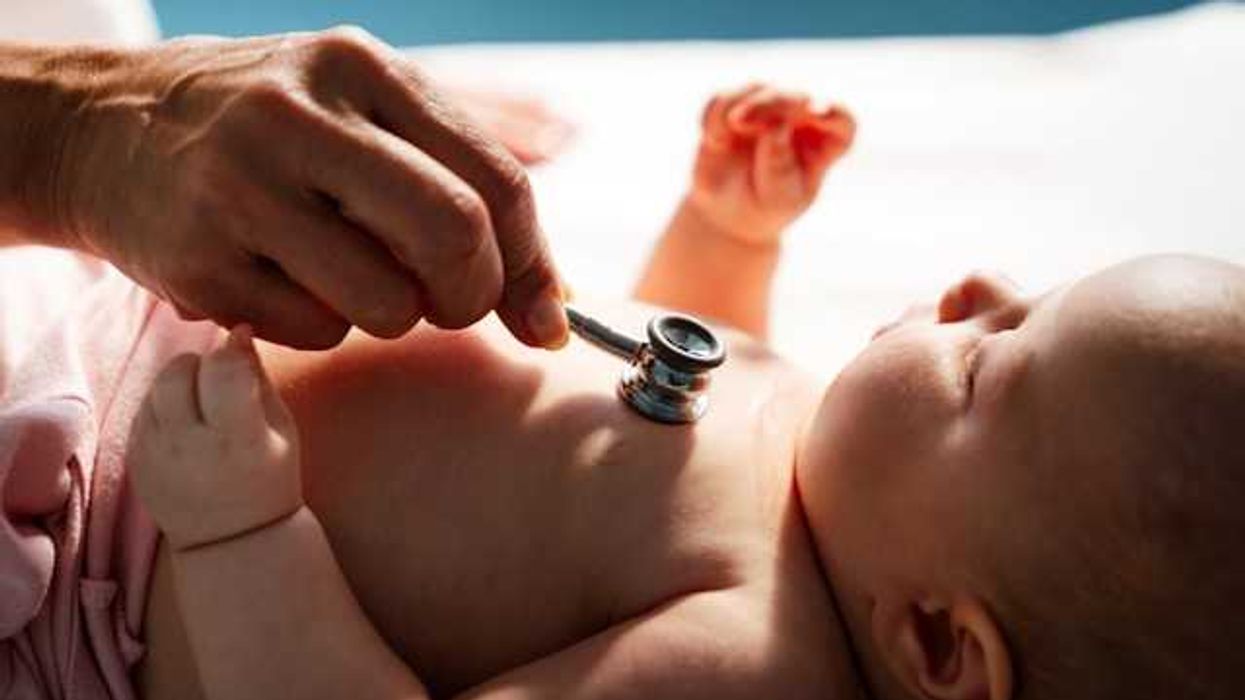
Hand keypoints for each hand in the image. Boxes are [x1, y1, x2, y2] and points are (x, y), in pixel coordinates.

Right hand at [61, 28, 567, 349]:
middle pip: (455, 234)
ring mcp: (240, 187)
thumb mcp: (363, 119)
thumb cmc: (271, 134)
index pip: (498, 181)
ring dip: (389, 316)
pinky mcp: (198, 260)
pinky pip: (316, 332)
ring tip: (344, 276)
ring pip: (388, 303)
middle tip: (445, 302)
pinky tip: (278, 281)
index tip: (535, 312)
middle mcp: (301, 116)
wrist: (102, 128)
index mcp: (361, 68)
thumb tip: (552, 314)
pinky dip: (320, 326)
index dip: (530, 263)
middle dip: (472, 294)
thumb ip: (463, 189)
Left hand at [128, 326, 301, 550]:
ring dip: (179, 383)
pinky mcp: (134, 461)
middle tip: (218, 379)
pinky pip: (143, 411)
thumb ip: (258, 378)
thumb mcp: (282, 429)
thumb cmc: (270, 479)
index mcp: (239, 439)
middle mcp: (191, 447)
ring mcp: (156, 456)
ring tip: (202, 405)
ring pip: (156, 388)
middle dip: (200, 363)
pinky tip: (186, 426)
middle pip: (179, 371)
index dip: (232, 349)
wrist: (233, 540)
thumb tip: (238, 332)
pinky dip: (163, 407)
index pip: (223, 367)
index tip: (241, 348)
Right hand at [688, 84, 855, 246]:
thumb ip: (779, 164)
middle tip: (740, 120)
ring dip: (738, 103)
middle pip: (796, 97)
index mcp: (826, 142)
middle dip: (770, 103)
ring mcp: (769, 108)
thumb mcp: (778, 196)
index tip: (817, 111)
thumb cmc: (764, 206)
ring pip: (758, 89)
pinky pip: (725, 97)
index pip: (842, 120)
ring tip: (721, 135)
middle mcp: (802, 118)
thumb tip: (775, 124)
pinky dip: (714, 114)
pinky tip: (714, 140)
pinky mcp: (737, 105)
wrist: (730, 211)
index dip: (833, 112)